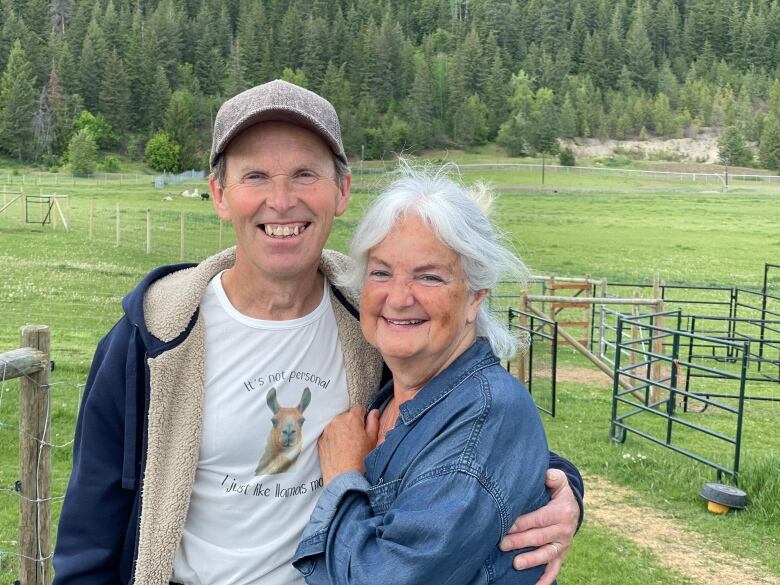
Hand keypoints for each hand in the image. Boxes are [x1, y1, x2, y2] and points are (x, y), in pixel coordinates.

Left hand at [318, 407, 378, 485]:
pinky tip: (338, 448)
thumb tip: (374, 412)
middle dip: (351, 422)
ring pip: (336, 423)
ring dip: (341, 429)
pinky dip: (333, 436)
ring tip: (346, 444)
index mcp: (352, 418)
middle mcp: (337, 420)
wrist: (343, 477)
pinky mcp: (320, 439)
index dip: (362, 416)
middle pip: (346, 415)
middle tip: (356, 437)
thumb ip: (373, 422)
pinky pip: (329, 432)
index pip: (358, 408)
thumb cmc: (360, 459)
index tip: (363, 426)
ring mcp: (327, 429)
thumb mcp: (372, 440)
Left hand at [499, 469, 578, 584]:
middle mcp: (564, 530)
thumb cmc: (558, 492)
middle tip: (501, 544)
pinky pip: (555, 569)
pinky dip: (546, 579)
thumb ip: (552, 477)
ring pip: (546, 555)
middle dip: (520, 541)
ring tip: (515, 564)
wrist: (573, 507)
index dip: (522, 523)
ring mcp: (563, 545)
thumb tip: (545, 475)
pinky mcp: (561, 555)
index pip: (538, 519)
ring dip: (531, 560)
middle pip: (539, 537)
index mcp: (561, 512)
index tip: (505, 525)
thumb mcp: (558, 481)